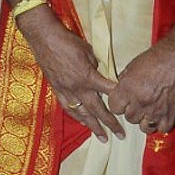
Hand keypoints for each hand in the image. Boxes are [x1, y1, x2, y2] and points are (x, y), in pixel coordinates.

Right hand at [17, 5, 121, 140]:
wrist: (44, 38)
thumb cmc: (68, 41)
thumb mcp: (88, 51)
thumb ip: (96, 67)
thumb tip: (100, 74)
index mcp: (88, 77)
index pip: (109, 92)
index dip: (120, 99)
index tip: (131, 108)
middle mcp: (77, 88)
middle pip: (97, 110)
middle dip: (110, 123)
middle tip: (120, 135)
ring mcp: (65, 90)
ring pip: (81, 113)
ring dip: (92, 126)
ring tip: (101, 136)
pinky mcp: (56, 89)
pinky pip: (67, 107)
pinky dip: (76, 116)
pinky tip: (82, 122)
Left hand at [108, 24, 174, 134]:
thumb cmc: (159, 56)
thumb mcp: (133, 65)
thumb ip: (124, 80)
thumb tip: (120, 89)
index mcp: (128, 88)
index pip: (114, 107)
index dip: (118, 104)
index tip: (122, 100)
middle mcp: (141, 101)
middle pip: (129, 117)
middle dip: (132, 111)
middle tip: (138, 103)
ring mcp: (157, 109)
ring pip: (144, 127)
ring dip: (145, 120)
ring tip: (149, 110)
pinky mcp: (173, 112)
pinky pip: (163, 128)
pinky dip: (161, 124)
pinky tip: (161, 115)